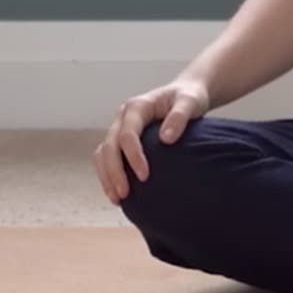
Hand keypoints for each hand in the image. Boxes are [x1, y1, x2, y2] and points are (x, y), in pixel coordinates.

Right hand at [93, 78, 208, 203]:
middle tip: (124, 194)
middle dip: (114, 171)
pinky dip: (108, 175)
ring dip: (106, 176)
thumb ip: (179, 117)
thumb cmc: (189, 97)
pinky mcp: (121, 139)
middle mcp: (123, 116)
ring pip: (102, 153)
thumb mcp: (190, 103)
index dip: (133, 156)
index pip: (127, 133)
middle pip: (109, 145)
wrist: (186, 93)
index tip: (145, 176)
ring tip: (117, 199)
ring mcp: (120, 128)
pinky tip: (117, 194)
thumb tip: (166, 138)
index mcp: (137, 106)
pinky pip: (107, 158)